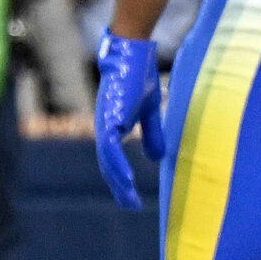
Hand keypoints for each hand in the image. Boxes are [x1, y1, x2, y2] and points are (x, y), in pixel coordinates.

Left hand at [93, 31, 165, 208]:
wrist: (134, 53)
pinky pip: (109, 147)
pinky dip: (116, 165)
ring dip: (117, 181)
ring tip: (129, 200)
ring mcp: (105, 122)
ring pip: (106, 160)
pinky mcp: (110, 117)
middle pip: (107, 165)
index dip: (120, 179)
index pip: (112, 160)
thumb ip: (152, 133)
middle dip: (119, 187)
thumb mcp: (150, 110)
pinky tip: (125, 180)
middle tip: (130, 206)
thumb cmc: (140, 76)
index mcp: (112, 126)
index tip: (132, 199)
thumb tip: (156, 158)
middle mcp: (104, 127)